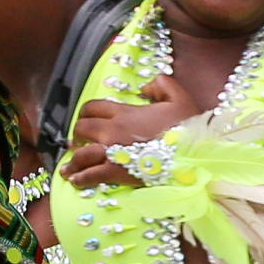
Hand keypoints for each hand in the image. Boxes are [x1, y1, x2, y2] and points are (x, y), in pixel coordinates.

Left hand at [58, 78, 202, 184]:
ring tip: (70, 165)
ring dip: (73, 159)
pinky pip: (89, 174)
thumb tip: (145, 88)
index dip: (86, 112)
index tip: (87, 119)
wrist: (193, 155)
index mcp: (125, 113)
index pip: (92, 108)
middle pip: (81, 129)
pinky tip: (76, 180)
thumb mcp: (179, 97)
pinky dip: (80, 177)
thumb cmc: (187, 128)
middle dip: (78, 134)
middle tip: (80, 141)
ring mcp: (111, 152)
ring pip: (80, 154)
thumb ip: (161, 84)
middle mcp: (112, 131)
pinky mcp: (115, 172)